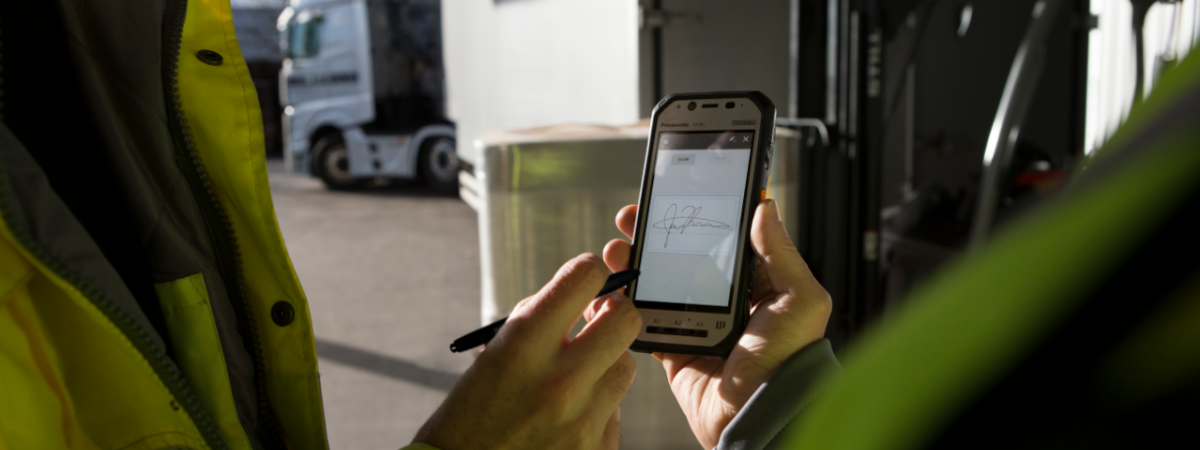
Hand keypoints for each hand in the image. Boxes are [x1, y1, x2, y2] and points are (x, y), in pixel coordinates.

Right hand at [414, 254, 642, 449]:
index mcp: (523, 345)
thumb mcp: (490, 360)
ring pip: (625, 367)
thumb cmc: (467, 419)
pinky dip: (597, 408)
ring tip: (576, 376)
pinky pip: (615, 412)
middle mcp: (559, 380)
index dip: (588, 272)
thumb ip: (533, 326)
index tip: (586, 280)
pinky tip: (569, 415)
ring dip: (605, 364)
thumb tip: (574, 301)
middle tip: (599, 319)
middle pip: (625, 320)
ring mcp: (581, 420)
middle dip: (613, 313)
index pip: (584, 278)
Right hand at [598, 200, 830, 448]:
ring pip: (656, 282)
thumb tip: (766, 207)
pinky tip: (611, 287)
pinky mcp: (673, 348)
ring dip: (633, 262)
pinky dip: (623, 303)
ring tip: (616, 249)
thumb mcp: (799, 300)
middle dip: (653, 233)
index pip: (721, 239)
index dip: (696, 215)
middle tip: (631, 217)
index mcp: (755, 284)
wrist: (758, 416)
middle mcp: (723, 300)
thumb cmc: (787, 360)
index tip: (672, 195)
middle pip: (681, 254)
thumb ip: (781, 253)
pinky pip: (642, 320)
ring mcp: (695, 323)